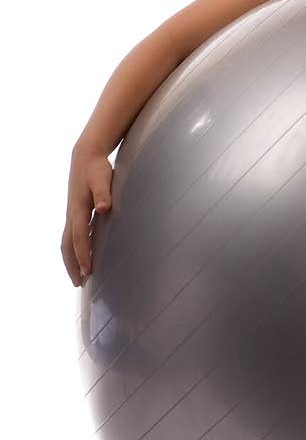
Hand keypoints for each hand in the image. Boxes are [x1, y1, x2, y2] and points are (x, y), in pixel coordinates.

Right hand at [61, 143, 113, 286]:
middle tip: (79, 283)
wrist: (86, 156)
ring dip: (71, 260)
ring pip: (67, 242)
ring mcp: (72, 214)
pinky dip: (75, 249)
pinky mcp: (75, 212)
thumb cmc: (96, 168)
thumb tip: (105, 208)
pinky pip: (72, 236)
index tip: (87, 271)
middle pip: (67, 245)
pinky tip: (84, 256)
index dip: (83, 255)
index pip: (80, 238)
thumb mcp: (102, 178)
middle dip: (72, 265)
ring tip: (79, 276)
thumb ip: (104, 194)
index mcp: (78, 209)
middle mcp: (72, 215)